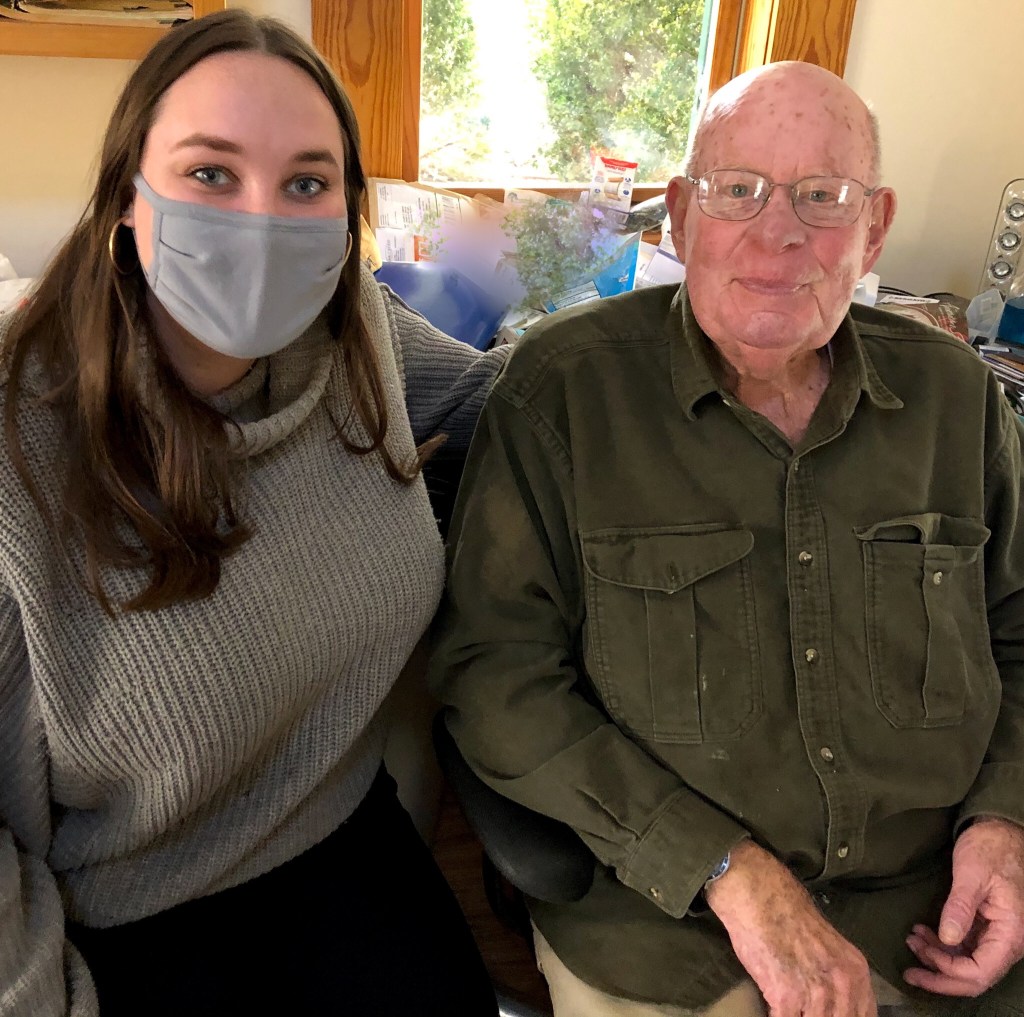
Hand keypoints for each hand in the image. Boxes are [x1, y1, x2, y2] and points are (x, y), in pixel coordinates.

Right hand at [707, 840, 876, 1016]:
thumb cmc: (787, 911)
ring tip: (789, 1007)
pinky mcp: (786, 995)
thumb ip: (836, 977)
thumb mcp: (828, 945)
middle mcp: (842, 984)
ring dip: (798, 1015)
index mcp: (856, 971)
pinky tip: (772, 1007)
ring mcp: (816, 992)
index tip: (827, 1013)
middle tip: (803, 1009)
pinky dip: (777, 1016)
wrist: (758, 893)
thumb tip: (834, 1006)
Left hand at [904, 817, 1023, 996]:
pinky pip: (965, 947)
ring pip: (968, 963)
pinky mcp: (985, 925)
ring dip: (938, 958)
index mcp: (1011, 933)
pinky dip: (943, 946)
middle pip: (975, 976)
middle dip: (941, 976)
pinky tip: (922, 933)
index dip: (950, 972)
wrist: (999, 830)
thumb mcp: (972, 874)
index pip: (981, 972)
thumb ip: (960, 907)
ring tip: (911, 940)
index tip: (922, 956)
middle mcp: (1007, 940)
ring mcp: (996, 934)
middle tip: (909, 971)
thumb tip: (947, 939)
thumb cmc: (989, 847)